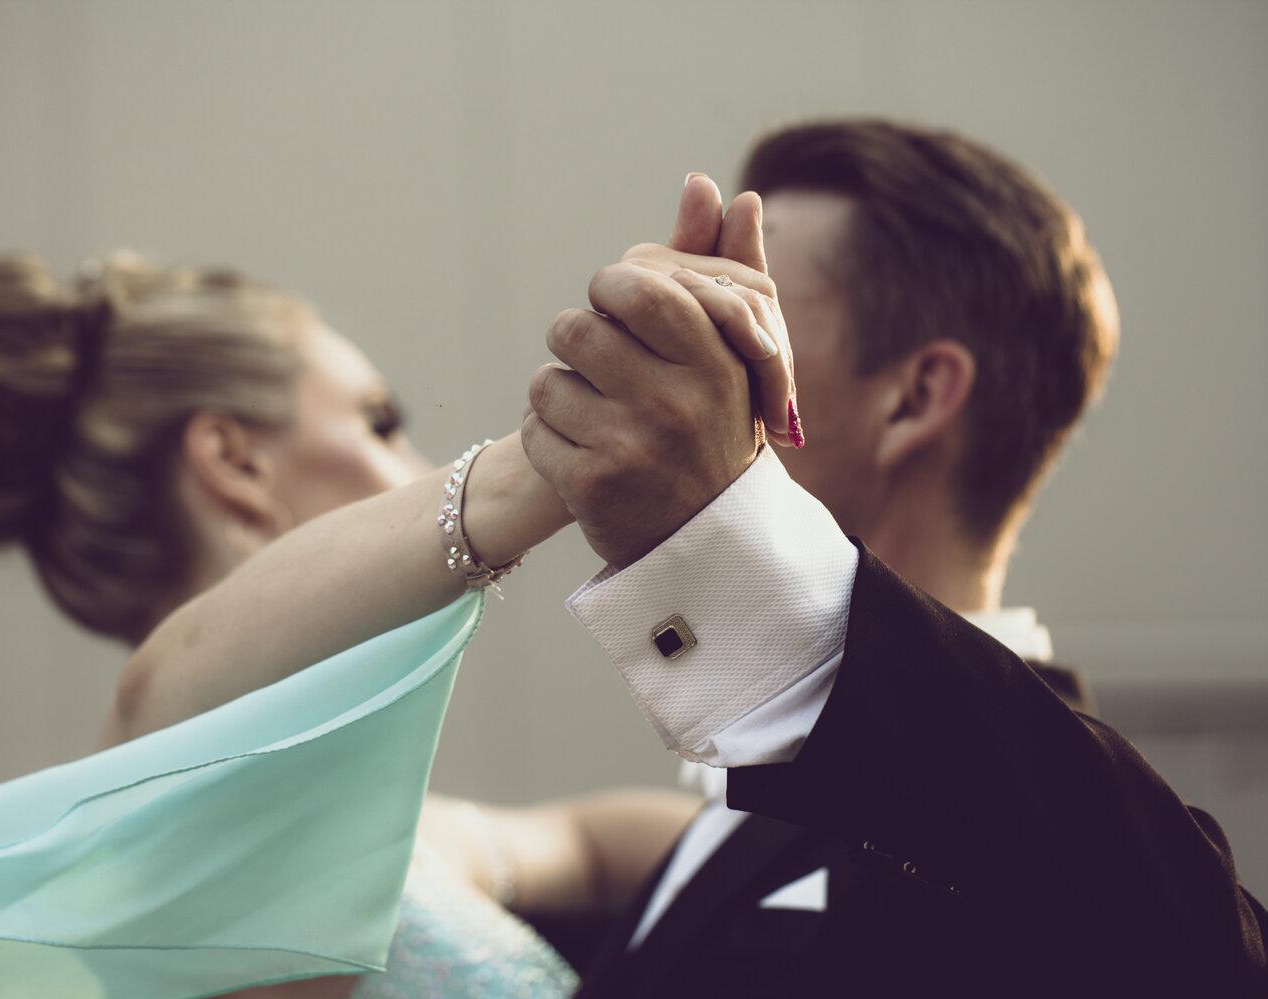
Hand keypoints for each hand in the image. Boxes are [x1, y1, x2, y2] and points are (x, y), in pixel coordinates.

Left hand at [520, 175, 795, 567]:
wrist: (706, 541)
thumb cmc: (716, 426)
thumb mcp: (734, 353)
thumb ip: (728, 268)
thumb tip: (720, 188)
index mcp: (715, 362)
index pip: (637, 289)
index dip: (611, 291)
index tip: (618, 310)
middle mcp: (676, 402)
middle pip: (577, 330)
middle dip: (577, 341)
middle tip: (597, 362)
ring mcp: (632, 446)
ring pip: (546, 379)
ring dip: (557, 391)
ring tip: (591, 411)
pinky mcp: (590, 485)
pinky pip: (533, 427)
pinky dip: (544, 434)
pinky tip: (578, 449)